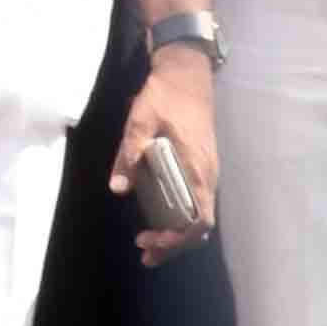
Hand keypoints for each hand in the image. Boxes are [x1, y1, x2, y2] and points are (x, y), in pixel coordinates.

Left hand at [109, 37, 216, 231]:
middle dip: (173, 246)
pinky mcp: (202, 167)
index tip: (153, 240)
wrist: (187, 73)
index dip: (178, 239)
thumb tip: (118, 188)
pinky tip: (162, 219)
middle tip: (145, 252)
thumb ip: (129, 153)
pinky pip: (197, 203)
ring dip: (177, 235)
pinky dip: (181, 219)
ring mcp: (207, 171)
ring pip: (199, 216)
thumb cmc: (165, 96)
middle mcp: (208, 175)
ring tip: (151, 245)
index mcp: (197, 169)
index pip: (199, 220)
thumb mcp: (140, 120)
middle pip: (199, 227)